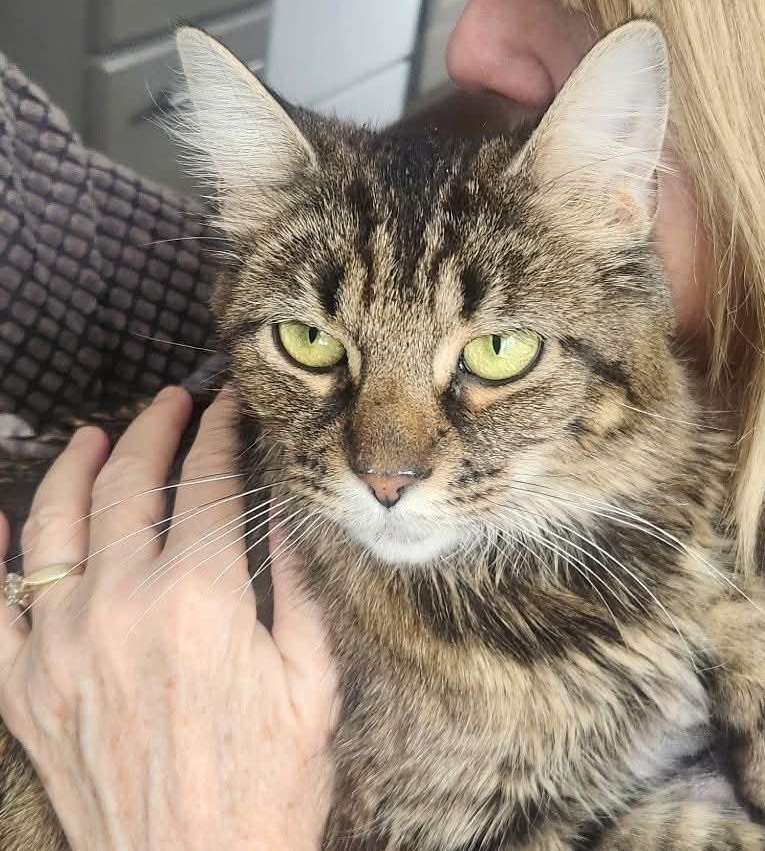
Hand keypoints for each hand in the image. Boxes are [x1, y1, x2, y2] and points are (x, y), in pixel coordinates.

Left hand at [0, 386, 338, 850]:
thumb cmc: (270, 784)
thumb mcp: (314, 679)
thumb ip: (300, 582)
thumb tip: (291, 509)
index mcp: (203, 600)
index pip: (210, 484)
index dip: (222, 435)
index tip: (229, 410)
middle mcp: (122, 608)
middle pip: (133, 485)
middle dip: (157, 428)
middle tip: (175, 401)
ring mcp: (60, 645)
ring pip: (57, 524)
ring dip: (80, 466)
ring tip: (98, 435)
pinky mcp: (21, 688)